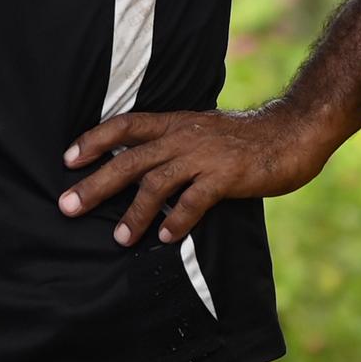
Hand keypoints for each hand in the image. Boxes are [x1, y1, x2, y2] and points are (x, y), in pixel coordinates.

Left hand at [61, 103, 333, 246]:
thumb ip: (174, 146)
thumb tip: (142, 168)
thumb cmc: (245, 139)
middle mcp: (183, 136)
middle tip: (67, 206)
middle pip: (129, 159)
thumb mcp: (202, 132)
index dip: (95, 140)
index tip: (68, 159)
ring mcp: (204, 156)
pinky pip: (195, 200)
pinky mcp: (226, 176)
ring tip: (119, 238)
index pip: (125, 125)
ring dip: (135, 212)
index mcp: (175, 123)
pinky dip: (178, 220)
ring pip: (156, 183)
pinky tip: (167, 238)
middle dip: (95, 184)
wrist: (292, 131)